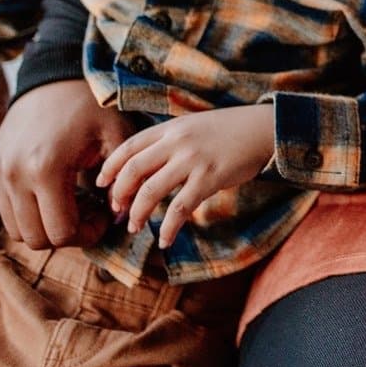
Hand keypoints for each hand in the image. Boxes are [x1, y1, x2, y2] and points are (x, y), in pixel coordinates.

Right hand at [0, 79, 130, 248]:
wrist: (56, 74)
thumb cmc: (93, 105)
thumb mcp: (117, 138)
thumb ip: (121, 181)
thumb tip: (120, 216)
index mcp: (45, 169)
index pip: (60, 232)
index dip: (88, 235)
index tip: (106, 216)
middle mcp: (14, 174)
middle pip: (35, 239)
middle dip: (67, 235)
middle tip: (91, 214)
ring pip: (16, 229)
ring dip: (46, 227)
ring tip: (73, 204)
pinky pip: (7, 209)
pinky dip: (30, 213)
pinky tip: (56, 193)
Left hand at [96, 106, 275, 248]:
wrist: (264, 129)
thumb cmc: (229, 130)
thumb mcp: (193, 126)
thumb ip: (169, 142)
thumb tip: (145, 169)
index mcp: (170, 128)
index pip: (128, 146)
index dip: (110, 167)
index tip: (101, 184)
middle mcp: (177, 142)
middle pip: (133, 170)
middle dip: (120, 194)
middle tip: (117, 210)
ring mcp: (193, 160)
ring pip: (151, 191)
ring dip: (138, 213)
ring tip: (135, 227)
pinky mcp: (210, 178)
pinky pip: (181, 208)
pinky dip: (169, 227)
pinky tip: (165, 240)